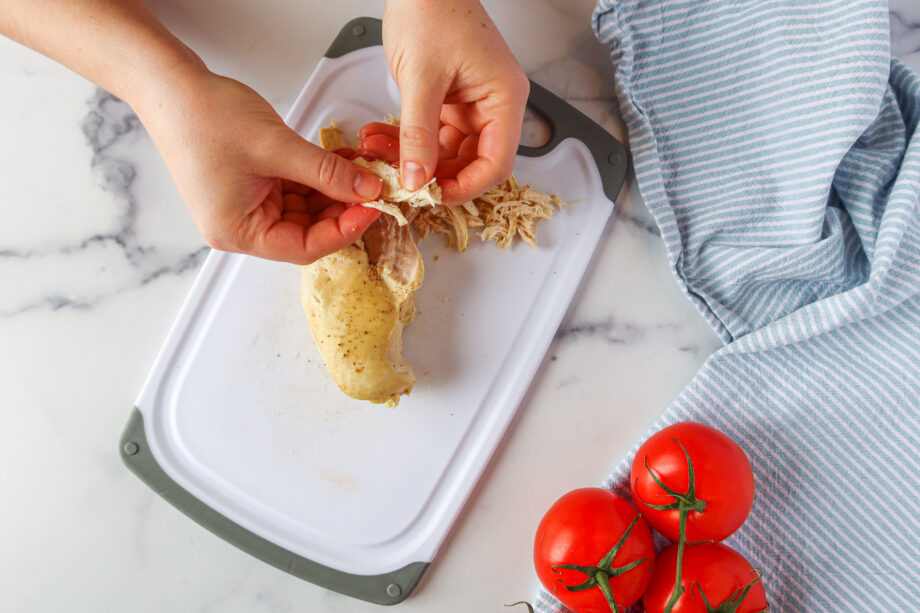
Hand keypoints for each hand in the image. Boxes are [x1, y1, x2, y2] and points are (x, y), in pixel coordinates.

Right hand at [130, 62, 382, 264]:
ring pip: (305, 209)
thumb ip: (327, 172)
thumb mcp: (277, 147)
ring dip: (334, 189)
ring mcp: (246, 206)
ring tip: (361, 167)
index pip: (304, 247)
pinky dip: (318, 177)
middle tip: (373, 185)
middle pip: (307, 231)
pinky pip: (295, 190)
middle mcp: (240, 227)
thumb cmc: (204, 116)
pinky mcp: (252, 186)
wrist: (170, 85)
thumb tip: (368, 189)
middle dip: (342, 207)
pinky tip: (341, 160)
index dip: (344, 229)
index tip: (372, 207)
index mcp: (238, 232)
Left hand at [382, 0, 528, 204]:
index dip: (466, 187)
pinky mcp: (448, 102)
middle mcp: (493, 105)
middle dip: (434, 176)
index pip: (496, 163)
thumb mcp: (421, 78)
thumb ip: (419, 134)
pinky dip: (406, 142)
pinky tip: (380, 140)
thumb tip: (416, 179)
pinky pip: (431, 136)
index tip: (432, 196)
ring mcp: (470, 105)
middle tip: (398, 182)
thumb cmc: (432, 10)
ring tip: (377, 155)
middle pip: (472, 163)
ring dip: (413, 159)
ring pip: (446, 153)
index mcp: (504, 98)